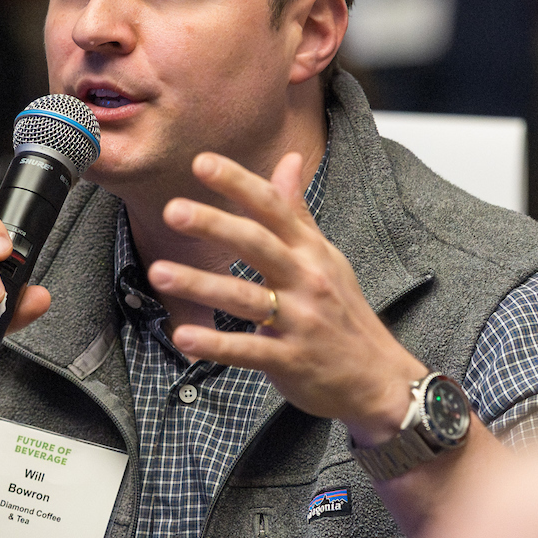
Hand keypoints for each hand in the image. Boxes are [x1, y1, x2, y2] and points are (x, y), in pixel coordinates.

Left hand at [147, 151, 427, 444]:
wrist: (379, 378)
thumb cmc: (345, 312)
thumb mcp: (326, 256)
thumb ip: (297, 211)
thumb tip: (289, 159)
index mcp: (310, 252)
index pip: (273, 208)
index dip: (238, 183)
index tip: (202, 162)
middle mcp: (306, 280)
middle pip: (257, 244)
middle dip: (215, 225)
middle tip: (174, 210)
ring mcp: (299, 321)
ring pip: (245, 298)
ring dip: (200, 284)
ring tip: (158, 273)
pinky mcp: (290, 360)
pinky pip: (247, 350)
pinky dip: (215, 345)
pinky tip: (183, 337)